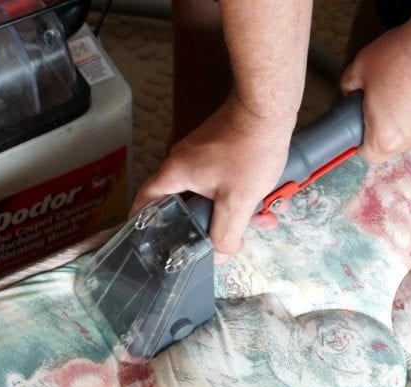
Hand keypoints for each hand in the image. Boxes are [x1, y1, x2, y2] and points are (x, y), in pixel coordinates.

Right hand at [130, 92, 293, 264]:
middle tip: (222, 242)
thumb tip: (218, 256)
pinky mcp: (219, 148)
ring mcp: (201, 154)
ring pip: (210, 193)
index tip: (147, 242)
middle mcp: (182, 162)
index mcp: (175, 173)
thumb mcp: (238, 200)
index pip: (146, 201)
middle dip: (206, 225)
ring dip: (233, 211)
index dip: (142, 222)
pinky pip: (223, 180)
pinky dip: (240, 193)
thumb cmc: (249, 150)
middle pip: (183, 203)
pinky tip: (266, 201)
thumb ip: (225, 234)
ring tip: (261, 221)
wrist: (268, 107)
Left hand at [341, 5, 410, 163]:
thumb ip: (349, 87)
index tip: (361, 125)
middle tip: (385, 97)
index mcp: (386, 138)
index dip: (361, 140)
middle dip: (386, 124)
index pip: (368, 155)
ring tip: (410, 86)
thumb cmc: (406, 55)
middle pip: (394, 142)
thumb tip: (350, 91)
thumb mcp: (360, 67)